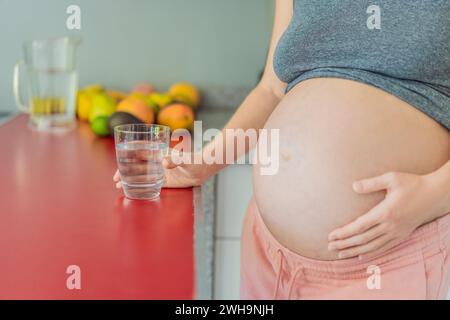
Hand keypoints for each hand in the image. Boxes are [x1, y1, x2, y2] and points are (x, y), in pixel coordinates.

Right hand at [113, 150, 207, 188]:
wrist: (203, 168)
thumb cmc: (194, 159)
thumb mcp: (184, 158)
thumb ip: (175, 159)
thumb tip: (164, 162)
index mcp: (158, 154)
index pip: (139, 155)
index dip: (128, 159)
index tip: (119, 163)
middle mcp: (157, 162)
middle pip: (137, 166)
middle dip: (125, 172)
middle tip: (116, 180)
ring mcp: (160, 172)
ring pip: (142, 176)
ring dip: (131, 180)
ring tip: (120, 186)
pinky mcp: (165, 181)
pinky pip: (151, 184)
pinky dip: (141, 187)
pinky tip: (133, 191)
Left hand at [328, 171, 447, 258]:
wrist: (435, 194)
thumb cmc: (412, 183)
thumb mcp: (392, 178)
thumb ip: (372, 183)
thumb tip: (353, 186)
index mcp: (385, 212)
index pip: (359, 226)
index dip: (344, 233)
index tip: (331, 236)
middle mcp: (390, 226)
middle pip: (363, 239)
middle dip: (345, 244)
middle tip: (329, 246)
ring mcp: (397, 232)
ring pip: (372, 246)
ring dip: (354, 251)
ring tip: (340, 254)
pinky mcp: (402, 235)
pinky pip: (384, 247)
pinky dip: (371, 253)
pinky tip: (360, 256)